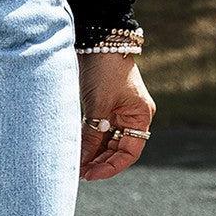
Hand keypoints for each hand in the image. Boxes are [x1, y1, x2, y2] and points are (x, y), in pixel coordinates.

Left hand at [78, 52, 155, 181]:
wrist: (97, 41)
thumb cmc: (105, 70)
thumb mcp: (98, 106)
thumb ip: (92, 134)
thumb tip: (83, 160)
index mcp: (140, 116)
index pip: (130, 152)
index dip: (112, 166)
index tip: (92, 174)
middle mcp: (131, 116)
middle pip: (117, 149)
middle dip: (99, 162)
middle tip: (80, 173)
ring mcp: (117, 111)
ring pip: (106, 142)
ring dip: (92, 154)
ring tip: (76, 165)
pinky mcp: (103, 106)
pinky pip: (97, 131)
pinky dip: (87, 142)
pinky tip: (76, 151)